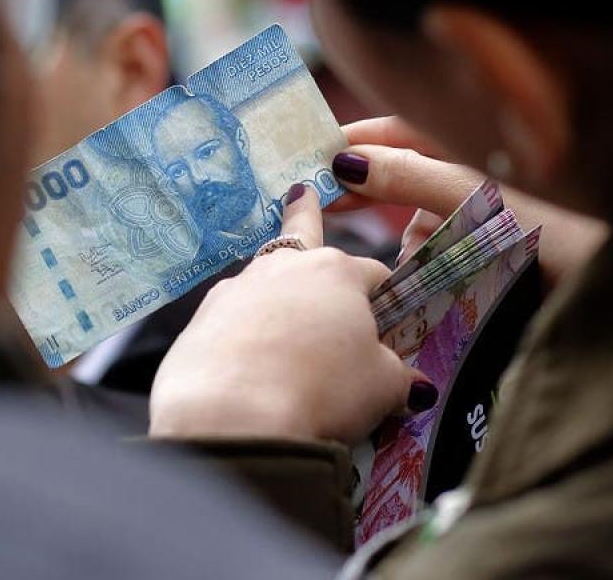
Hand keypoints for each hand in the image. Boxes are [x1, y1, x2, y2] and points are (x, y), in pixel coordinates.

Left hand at [150, 183, 434, 444]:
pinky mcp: (199, 322)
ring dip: (276, 293)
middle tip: (302, 194)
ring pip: (264, 281)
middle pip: (303, 237)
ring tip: (281, 314)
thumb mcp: (383, 388)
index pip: (374, 274)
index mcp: (336, 272)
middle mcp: (283, 268)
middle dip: (307, 214)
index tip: (390, 327)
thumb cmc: (321, 391)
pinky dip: (243, 334)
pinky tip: (248, 365)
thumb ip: (399, 377)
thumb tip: (414, 386)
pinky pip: (231, 320)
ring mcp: (235, 290)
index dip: (386, 300)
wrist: (232, 419)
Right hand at [329, 117, 608, 286]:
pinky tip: (438, 291)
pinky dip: (437, 271)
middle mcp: (478, 172)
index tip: (312, 162)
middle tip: (330, 220)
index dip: (355, 143)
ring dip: (413, 250)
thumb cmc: (566, 226)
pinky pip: (450, 257)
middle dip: (379, 204)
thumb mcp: (479, 197)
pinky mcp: (501, 251)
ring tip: (410, 275)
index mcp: (473, 143)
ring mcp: (490, 212)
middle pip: (406, 180)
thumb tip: (346, 161)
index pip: (398, 130)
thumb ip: (412, 177)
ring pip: (425, 226)